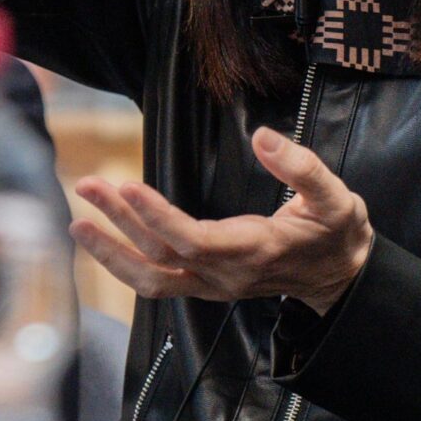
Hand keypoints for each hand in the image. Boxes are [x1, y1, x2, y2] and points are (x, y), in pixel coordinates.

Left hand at [69, 127, 372, 313]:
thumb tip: (263, 137)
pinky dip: (124, 263)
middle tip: (87, 185)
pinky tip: (102, 239)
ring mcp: (212, 284)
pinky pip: (157, 280)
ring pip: (151, 277)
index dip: (157, 217)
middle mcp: (225, 274)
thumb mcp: (336, 198)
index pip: (193, 240)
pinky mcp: (205, 284)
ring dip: (112, 251)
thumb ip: (302, 167)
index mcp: (253, 251)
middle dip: (119, 223)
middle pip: (160, 256)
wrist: (341, 279)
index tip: (127, 186)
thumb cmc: (336, 234)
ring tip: (79, 220)